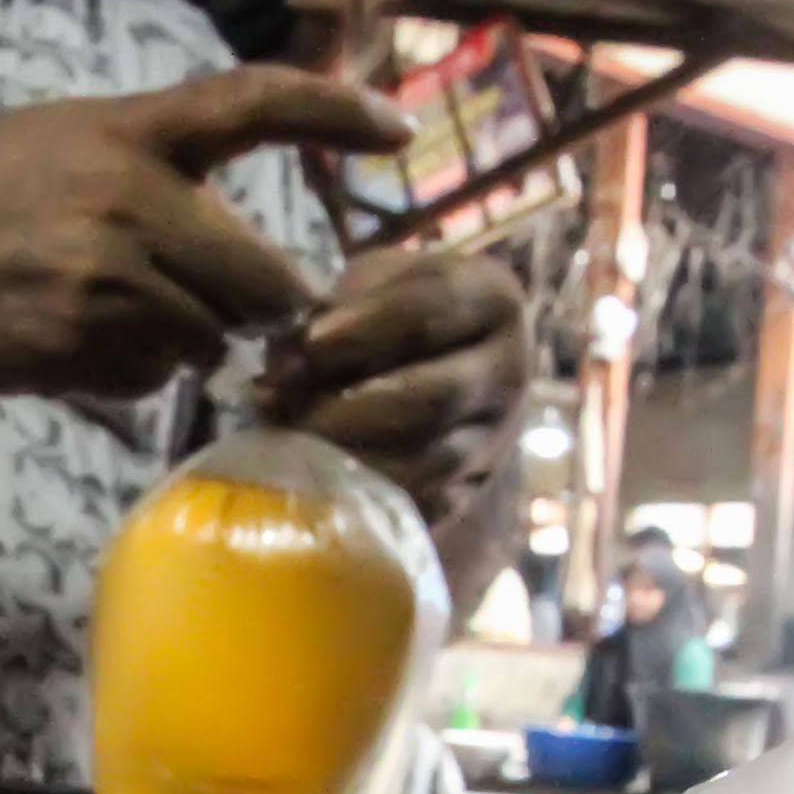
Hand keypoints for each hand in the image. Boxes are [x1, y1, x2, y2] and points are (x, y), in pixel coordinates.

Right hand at [0, 68, 402, 401]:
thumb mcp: (66, 141)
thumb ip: (153, 171)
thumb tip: (239, 241)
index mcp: (132, 133)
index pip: (254, 101)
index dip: (335, 110)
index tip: (398, 127)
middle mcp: (130, 199)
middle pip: (265, 279)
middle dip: (258, 304)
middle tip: (226, 304)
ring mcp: (107, 279)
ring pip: (210, 340)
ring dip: (187, 342)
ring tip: (112, 311)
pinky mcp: (79, 346)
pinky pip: (151, 379)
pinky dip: (132, 373)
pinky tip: (75, 341)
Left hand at [259, 243, 528, 517]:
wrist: (438, 366)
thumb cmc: (390, 314)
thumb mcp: (368, 288)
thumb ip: (328, 314)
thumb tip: (283, 368)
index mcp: (491, 300)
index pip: (432, 313)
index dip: (365, 329)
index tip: (310, 342)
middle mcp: (510, 372)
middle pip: (434, 397)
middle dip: (352, 407)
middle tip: (289, 408)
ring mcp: (497, 439)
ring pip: (430, 460)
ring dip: (354, 456)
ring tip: (296, 444)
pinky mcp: (471, 490)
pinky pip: (423, 504)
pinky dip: (368, 496)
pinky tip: (321, 480)